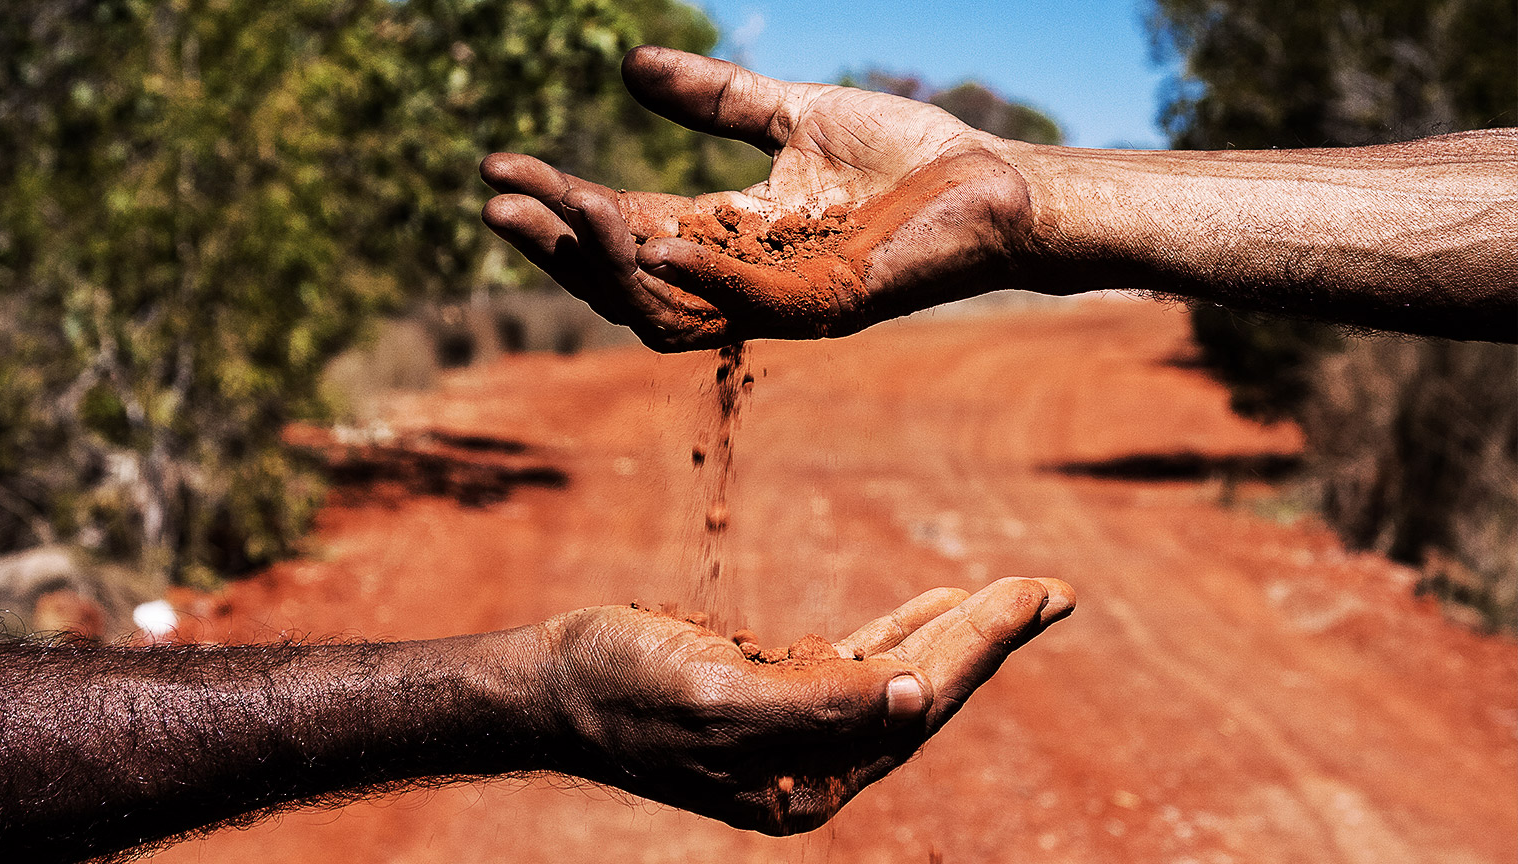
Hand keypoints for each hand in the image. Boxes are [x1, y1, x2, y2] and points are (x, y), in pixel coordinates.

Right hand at [480, 46, 1037, 350]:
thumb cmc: (906, 157)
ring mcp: (784, 299)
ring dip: (611, 265)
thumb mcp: (791, 116)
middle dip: (558, 246)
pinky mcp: (832, 303)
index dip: (558, 203)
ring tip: (563, 208)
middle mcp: (743, 279)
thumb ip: (715, 102)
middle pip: (625, 279)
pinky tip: (652, 238)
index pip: (621, 229)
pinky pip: (751, 305)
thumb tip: (628, 66)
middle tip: (496, 203)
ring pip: (671, 305)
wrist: (997, 181)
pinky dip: (700, 277)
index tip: (496, 166)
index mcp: (728, 236)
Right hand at [531, 577, 1074, 834]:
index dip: (979, 649)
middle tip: (1052, 590)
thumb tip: (918, 698)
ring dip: (956, 632)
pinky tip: (937, 604)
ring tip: (1018, 595)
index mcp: (808, 781)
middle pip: (920, 694)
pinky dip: (900, 631)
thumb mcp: (720, 699)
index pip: (917, 709)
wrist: (552, 681)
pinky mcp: (774, 692)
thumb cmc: (623, 689)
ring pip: (897, 675)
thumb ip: (822, 704)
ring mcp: (795, 728)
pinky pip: (857, 660)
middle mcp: (812, 763)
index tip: (1033, 596)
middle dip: (987, 639)